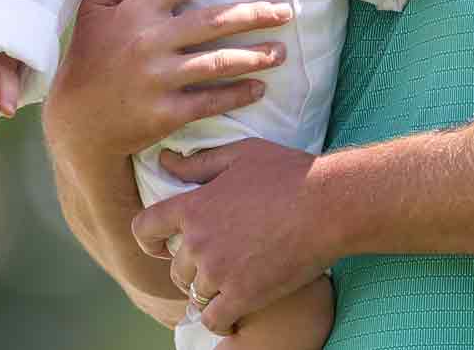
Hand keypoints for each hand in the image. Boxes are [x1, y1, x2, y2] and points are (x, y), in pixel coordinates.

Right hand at [42, 0, 294, 163]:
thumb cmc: (87, 60)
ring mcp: (159, 79)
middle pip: (214, 21)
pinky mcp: (166, 112)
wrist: (77, 124)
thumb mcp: (93, 10)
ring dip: (256, 56)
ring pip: (219, 62)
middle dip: (256, 14)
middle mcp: (150, 41)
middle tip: (286, 10)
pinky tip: (259, 88)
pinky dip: (238, 94)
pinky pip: (211, 100)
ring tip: (281, 52)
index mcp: (136, 11)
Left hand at [132, 139, 331, 335]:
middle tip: (218, 263)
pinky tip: (236, 310)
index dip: (150, 239)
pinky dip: (222, 318)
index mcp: (193, 207)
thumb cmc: (289, 173)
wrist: (329, 205)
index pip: (144, 229)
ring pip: (196, 294)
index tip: (164, 245)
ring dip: (211, 292)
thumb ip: (199, 163)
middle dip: (191, 268)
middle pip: (175, 269)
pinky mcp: (243, 295)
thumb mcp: (241, 155)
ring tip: (233, 283)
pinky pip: (215, 318)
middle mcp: (198, 241)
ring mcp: (219, 271)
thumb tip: (164, 161)